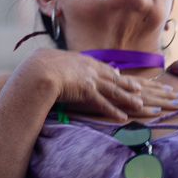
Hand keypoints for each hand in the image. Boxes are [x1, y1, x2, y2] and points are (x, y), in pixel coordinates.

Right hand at [21, 49, 148, 123]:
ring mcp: (90, 80)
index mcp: (80, 60)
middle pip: (112, 77)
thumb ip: (54, 61)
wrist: (38, 71)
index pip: (99, 66)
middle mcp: (89, 68)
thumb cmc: (37, 66)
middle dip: (127, 83)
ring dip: (127, 98)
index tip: (119, 74)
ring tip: (140, 104)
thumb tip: (47, 60)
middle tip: (139, 87)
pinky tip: (123, 118)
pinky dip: (114, 111)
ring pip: (114, 90)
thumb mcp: (48, 59)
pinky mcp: (88, 92)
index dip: (110, 72)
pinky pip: (104, 104)